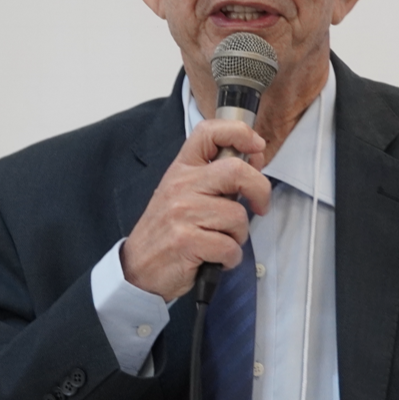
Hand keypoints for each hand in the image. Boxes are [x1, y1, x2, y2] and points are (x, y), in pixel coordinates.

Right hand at [119, 118, 270, 301]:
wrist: (138, 267)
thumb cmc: (167, 231)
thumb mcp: (184, 194)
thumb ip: (216, 176)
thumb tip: (254, 157)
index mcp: (181, 169)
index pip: (209, 133)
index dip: (239, 133)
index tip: (256, 146)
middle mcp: (180, 185)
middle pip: (236, 171)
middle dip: (260, 190)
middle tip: (260, 206)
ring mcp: (182, 212)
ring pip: (238, 216)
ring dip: (238, 236)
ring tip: (219, 240)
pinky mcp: (186, 240)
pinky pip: (230, 247)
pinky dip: (229, 258)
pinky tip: (214, 258)